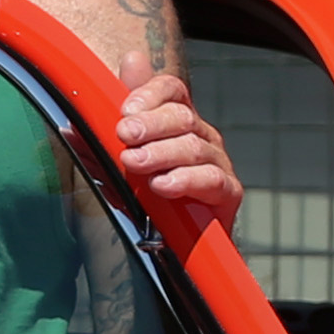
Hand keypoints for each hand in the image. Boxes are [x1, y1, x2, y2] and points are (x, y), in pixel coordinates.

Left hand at [113, 69, 241, 234]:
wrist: (173, 245)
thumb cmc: (147, 198)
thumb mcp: (119, 161)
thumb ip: (112, 127)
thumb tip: (105, 87)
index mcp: (177, 121)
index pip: (171, 90)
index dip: (150, 93)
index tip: (126, 109)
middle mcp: (201, 136)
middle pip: (182, 116)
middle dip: (151, 124)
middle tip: (125, 133)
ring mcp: (217, 162)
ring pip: (195, 146)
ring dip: (162, 153)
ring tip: (135, 162)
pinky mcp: (228, 192)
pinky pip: (211, 179)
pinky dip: (186, 180)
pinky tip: (162, 185)